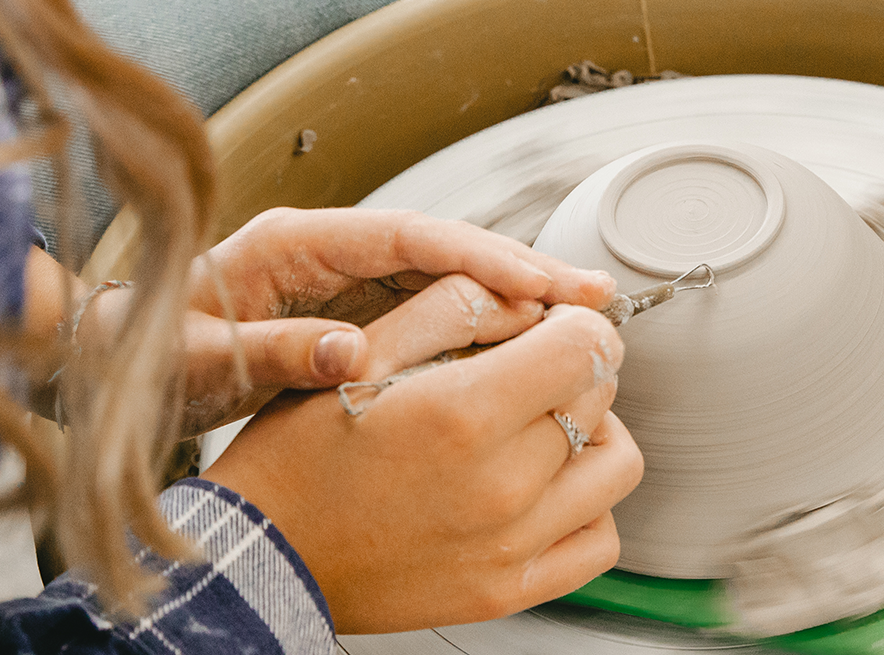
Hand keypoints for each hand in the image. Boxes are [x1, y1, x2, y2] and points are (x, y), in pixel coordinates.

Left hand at [171, 207, 615, 434]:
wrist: (107, 365)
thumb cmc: (143, 355)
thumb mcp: (200, 361)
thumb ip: (272, 353)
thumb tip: (353, 360)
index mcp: (292, 244)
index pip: (406, 236)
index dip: (478, 257)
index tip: (538, 285)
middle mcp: (327, 254)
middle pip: (442, 253)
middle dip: (520, 273)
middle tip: (592, 298)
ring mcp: (343, 285)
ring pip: (446, 284)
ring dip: (514, 303)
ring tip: (584, 324)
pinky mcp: (351, 320)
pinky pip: (430, 319)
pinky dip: (482, 334)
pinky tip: (528, 356)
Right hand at [200, 274, 643, 633]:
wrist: (266, 555)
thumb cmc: (300, 455)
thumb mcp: (361, 354)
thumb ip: (449, 309)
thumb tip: (526, 293)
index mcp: (461, 412)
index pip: (585, 345)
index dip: (576, 324)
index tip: (555, 328)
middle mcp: (498, 483)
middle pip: (600, 397)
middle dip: (576, 370)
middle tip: (533, 373)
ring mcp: (509, 544)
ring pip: (617, 465)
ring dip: (595, 434)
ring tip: (545, 428)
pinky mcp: (506, 590)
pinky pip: (599, 542)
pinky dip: (589, 507)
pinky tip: (547, 489)